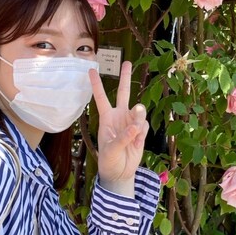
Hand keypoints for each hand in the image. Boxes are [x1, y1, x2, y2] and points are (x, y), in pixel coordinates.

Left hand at [88, 61, 148, 196]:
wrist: (120, 172)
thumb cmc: (109, 160)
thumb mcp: (110, 150)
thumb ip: (123, 136)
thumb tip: (136, 125)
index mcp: (107, 118)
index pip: (101, 97)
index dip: (96, 84)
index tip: (91, 69)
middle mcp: (119, 116)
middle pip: (124, 92)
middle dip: (125, 77)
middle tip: (127, 62)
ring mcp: (131, 122)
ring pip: (138, 111)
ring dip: (138, 118)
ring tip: (135, 131)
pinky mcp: (141, 130)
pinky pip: (144, 126)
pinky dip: (141, 134)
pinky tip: (136, 142)